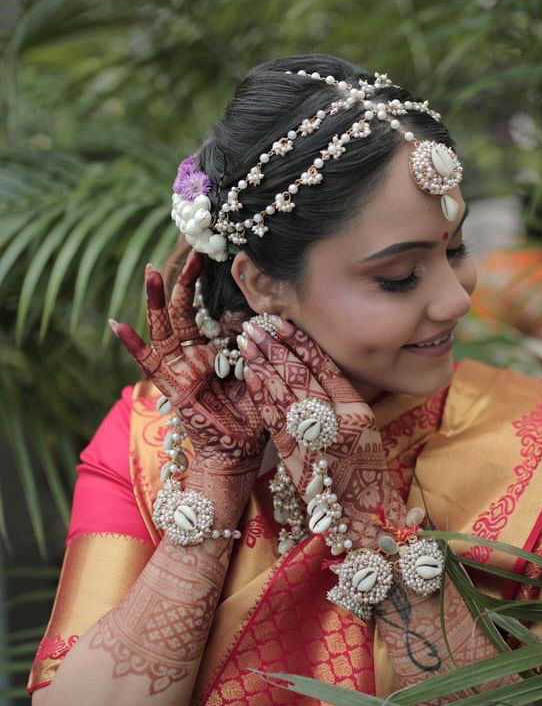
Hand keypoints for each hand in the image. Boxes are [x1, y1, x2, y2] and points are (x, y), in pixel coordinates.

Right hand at [110, 251, 265, 468]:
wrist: (238, 453)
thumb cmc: (254, 415)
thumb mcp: (261, 373)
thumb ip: (257, 349)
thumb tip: (251, 320)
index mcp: (215, 351)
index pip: (210, 312)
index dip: (213, 290)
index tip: (221, 258)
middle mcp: (194, 355)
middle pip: (185, 311)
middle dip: (187, 282)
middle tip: (194, 252)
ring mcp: (179, 369)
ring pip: (164, 327)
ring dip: (157, 300)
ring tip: (151, 271)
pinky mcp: (170, 385)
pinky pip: (148, 362)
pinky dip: (132, 343)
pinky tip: (117, 323)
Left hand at [240, 320, 407, 547]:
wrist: (362, 516)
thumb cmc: (363, 468)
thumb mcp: (363, 428)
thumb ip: (340, 398)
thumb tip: (305, 364)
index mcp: (359, 412)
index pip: (326, 368)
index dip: (301, 343)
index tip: (282, 324)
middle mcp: (339, 424)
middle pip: (302, 377)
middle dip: (275, 349)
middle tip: (255, 327)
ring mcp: (315, 442)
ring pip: (284, 395)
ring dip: (262, 365)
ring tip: (246, 343)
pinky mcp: (295, 459)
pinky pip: (275, 421)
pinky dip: (261, 395)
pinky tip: (250, 376)